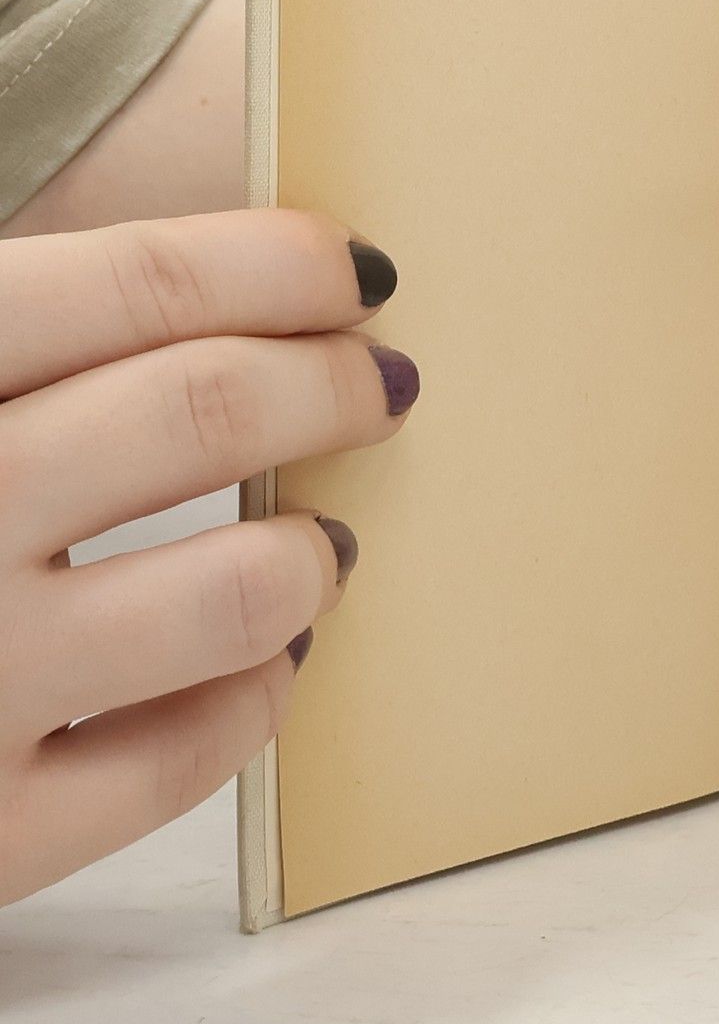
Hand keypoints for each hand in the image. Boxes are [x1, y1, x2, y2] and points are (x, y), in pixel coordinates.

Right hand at [0, 212, 416, 905]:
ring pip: (235, 587)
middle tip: (377, 382)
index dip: (281, 266)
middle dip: (329, 384)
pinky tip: (265, 660)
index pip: (137, 284)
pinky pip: (187, 757)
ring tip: (322, 537)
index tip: (360, 273)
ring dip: (310, 550)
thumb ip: (12, 342)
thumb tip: (222, 291)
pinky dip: (256, 694)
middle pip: (204, 411)